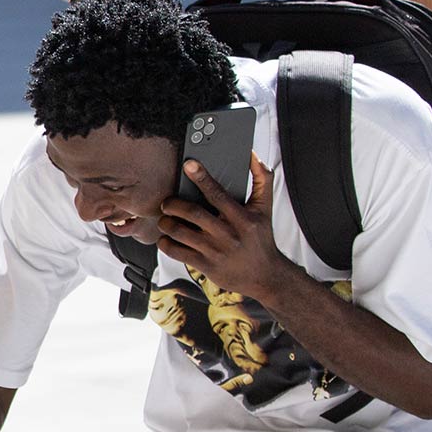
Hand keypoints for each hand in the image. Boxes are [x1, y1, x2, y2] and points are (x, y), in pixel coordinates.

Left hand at [158, 154, 296, 301]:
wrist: (266, 276)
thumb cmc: (261, 239)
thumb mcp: (265, 209)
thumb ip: (261, 180)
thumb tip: (253, 155)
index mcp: (242, 219)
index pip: (217, 194)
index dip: (201, 177)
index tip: (189, 164)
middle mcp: (228, 234)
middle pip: (192, 212)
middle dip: (173, 204)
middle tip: (168, 202)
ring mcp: (215, 251)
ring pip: (179, 231)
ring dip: (165, 222)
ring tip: (166, 218)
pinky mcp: (205, 266)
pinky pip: (176, 252)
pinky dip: (165, 242)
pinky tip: (167, 237)